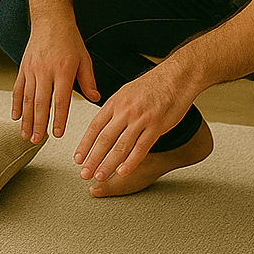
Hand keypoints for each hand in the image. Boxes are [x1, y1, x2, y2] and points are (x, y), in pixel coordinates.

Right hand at [11, 25, 98, 144]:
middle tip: (36, 141)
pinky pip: (18, 88)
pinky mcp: (23, 67)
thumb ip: (88, 81)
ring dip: (25, 118)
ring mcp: (31, 69)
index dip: (59, 118)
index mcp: (63, 70)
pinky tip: (15, 117)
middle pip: (40, 103)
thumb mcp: (84, 59)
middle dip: (38, 124)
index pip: (60, 100)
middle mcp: (45, 71)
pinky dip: (16, 104)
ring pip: (27, 98)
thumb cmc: (70, 40)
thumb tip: (95, 99)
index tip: (58, 134)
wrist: (50, 20)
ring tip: (25, 135)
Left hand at [72, 65, 193, 182]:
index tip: (77, 157)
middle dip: (92, 158)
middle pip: (104, 139)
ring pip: (120, 147)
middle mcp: (124, 111)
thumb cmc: (152, 85)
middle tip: (83, 172)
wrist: (175, 77)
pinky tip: (122, 172)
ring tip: (99, 176)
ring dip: (108, 164)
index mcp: (115, 102)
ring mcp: (140, 120)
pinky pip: (141, 148)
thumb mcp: (126, 92)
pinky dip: (130, 162)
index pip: (94, 127)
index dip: (84, 144)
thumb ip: (114, 109)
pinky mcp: (156, 127)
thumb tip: (102, 124)